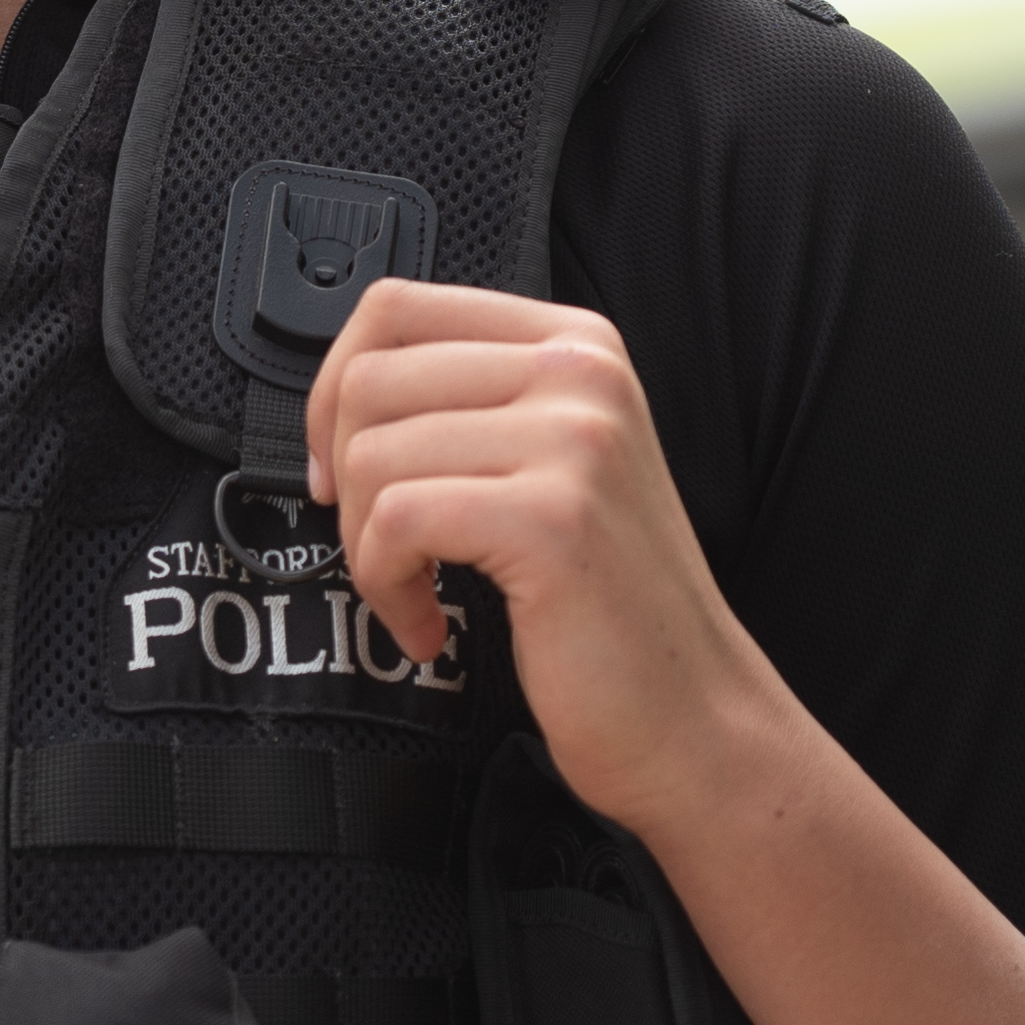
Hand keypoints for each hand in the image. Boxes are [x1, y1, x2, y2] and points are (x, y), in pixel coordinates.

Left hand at [298, 280, 784, 824]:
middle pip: (369, 380)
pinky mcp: (551, 517)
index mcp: (576, 345)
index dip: (333, 389)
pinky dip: (387, 588)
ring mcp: (573, 439)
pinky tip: (430, 626)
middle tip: (383, 549)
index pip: (395, 308)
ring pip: (370, 454)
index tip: (338, 467)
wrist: (691, 716)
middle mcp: (582, 373)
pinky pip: (394, 521)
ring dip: (364, 545)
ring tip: (415, 593)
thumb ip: (469, 407)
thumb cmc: (608, 607)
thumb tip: (338, 397)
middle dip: (343, 481)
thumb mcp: (551, 466)